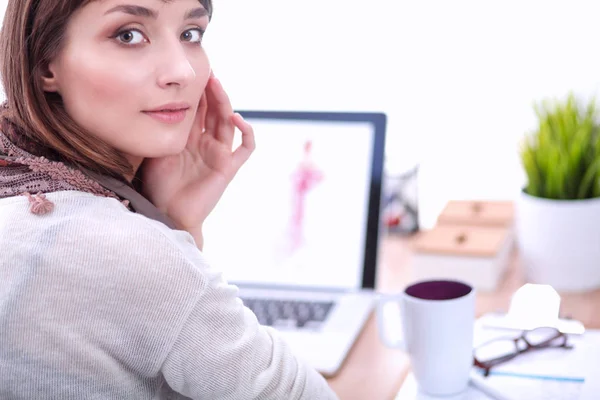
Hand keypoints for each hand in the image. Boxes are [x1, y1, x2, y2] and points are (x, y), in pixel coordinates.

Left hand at [139, 75, 254, 242]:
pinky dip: (246, 131)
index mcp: (190, 138)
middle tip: (207, 72)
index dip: (198, 91)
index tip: (192, 73)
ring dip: (225, 102)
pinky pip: (245, 148)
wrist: (168, 213)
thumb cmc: (158, 185)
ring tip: (217, 86)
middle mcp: (207, 143)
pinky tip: (237, 118)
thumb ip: (163, 128)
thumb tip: (156, 101)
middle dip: (212, 91)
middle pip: (215, 111)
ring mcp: (219, 154)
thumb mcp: (156, 148)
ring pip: (228, 123)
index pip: (198, 108)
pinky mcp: (228, 167)